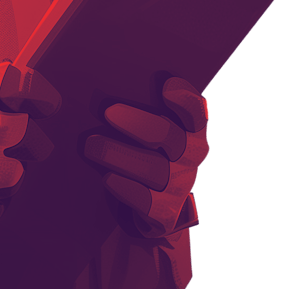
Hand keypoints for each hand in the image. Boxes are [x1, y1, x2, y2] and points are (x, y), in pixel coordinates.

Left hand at [84, 77, 209, 236]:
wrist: (155, 203)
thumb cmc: (143, 148)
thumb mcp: (146, 125)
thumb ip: (137, 102)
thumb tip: (101, 75)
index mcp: (190, 130)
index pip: (197, 113)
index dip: (186, 100)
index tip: (166, 85)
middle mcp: (190, 156)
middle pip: (172, 138)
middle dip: (141, 124)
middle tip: (108, 111)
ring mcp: (179, 186)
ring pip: (155, 170)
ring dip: (121, 155)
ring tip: (92, 144)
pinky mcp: (164, 213)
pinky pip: (148, 203)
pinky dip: (128, 190)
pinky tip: (108, 178)